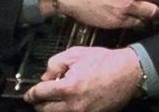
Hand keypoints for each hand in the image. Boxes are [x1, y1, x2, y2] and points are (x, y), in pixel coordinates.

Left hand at [24, 46, 141, 111]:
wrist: (129, 73)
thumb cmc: (105, 61)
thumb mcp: (77, 53)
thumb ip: (56, 63)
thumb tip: (45, 76)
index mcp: (68, 87)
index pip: (39, 94)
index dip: (31, 93)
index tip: (29, 93)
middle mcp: (73, 105)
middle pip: (44, 110)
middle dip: (39, 103)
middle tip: (39, 97)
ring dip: (50, 109)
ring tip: (53, 101)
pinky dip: (65, 111)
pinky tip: (68, 104)